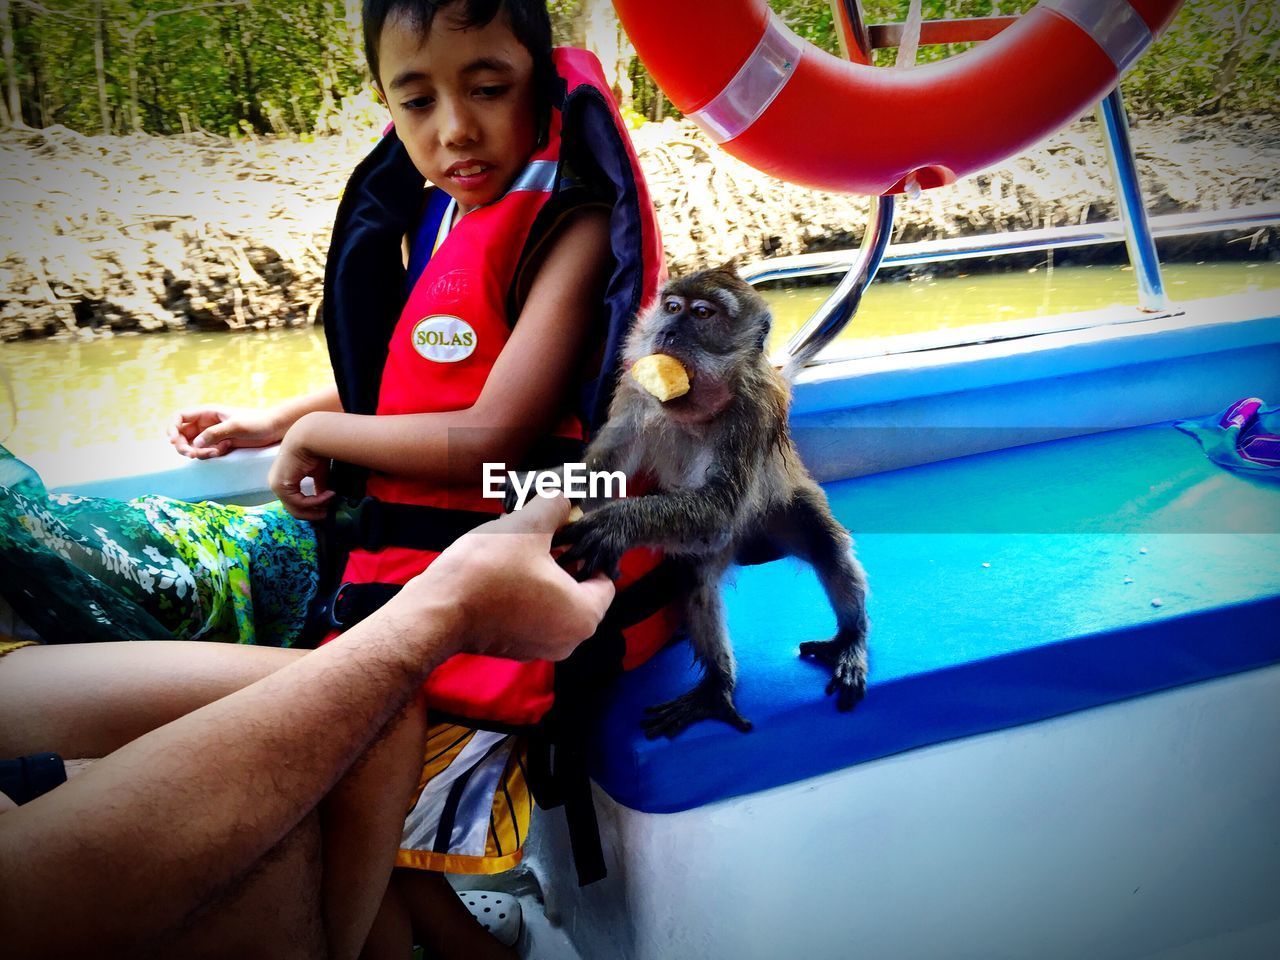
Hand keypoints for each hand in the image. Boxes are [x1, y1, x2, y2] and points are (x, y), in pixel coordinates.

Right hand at [168, 405, 283, 459]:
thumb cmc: (256, 422)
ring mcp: (211, 435)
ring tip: (213, 453)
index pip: (180, 417)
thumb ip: (215, 433)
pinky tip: (219, 452)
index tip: (173, 441)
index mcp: (207, 413)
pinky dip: (206, 455)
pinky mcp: (218, 445)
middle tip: (192, 454)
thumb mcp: (236, 426)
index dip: (172, 428)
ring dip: (196, 452)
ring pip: (192, 445)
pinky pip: (204, 452)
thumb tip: (195, 443)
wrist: (273, 429)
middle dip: (183, 446)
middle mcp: (206, 423)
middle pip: (182, 435)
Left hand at [268, 424, 335, 520]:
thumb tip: (327, 499)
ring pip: (296, 509)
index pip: (295, 503)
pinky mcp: (281, 486)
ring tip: (332, 501)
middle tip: (330, 512)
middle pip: (294, 510)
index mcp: (284, 480)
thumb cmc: (314, 450)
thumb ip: (320, 487)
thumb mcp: (318, 473)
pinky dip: (316, 501)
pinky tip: (328, 494)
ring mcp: (277, 486)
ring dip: (317, 507)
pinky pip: (299, 503)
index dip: (312, 508)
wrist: (310, 437)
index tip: (328, 507)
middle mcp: (277, 484)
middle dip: (314, 513)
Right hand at [397, 496, 615, 660]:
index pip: (605, 579)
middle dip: (564, 560)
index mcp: (584, 616)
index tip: (571, 531)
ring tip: (521, 548)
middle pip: (579, 591)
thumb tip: (561, 496)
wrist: (436, 610)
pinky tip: (503, 569)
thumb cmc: (487, 571)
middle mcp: (568, 640)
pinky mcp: (512, 647)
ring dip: (542, 576)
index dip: (589, 550)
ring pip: (553, 602)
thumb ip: (553, 507)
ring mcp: (538, 648)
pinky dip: (524, 593)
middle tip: (545, 535)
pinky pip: (531, 614)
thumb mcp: (527, 526)